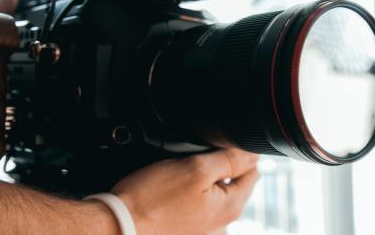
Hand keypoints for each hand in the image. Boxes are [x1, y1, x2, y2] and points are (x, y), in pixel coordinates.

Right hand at [112, 149, 258, 234]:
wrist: (120, 224)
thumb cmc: (153, 198)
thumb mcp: (196, 169)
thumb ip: (229, 159)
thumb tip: (253, 152)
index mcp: (230, 207)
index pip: (251, 171)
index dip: (236, 152)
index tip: (214, 148)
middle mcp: (221, 223)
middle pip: (232, 182)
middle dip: (217, 167)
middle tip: (190, 162)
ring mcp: (204, 229)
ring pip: (212, 191)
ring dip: (200, 179)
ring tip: (176, 177)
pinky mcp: (187, 229)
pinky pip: (196, 203)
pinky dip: (187, 193)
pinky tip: (170, 191)